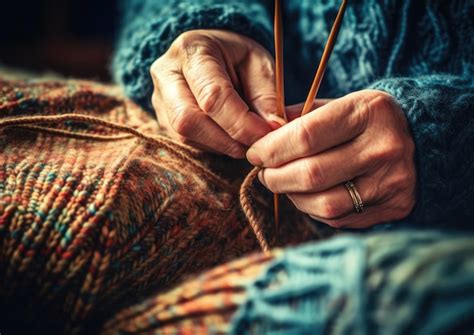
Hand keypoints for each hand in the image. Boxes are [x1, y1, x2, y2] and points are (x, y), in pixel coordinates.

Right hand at [150, 30, 283, 157]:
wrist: (210, 55)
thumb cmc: (236, 58)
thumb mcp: (258, 64)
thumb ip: (266, 95)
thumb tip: (273, 128)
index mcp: (191, 51)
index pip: (212, 96)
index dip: (241, 122)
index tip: (267, 134)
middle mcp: (166, 75)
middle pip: (188, 121)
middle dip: (227, 140)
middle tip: (255, 145)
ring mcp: (158, 100)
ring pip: (185, 137)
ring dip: (221, 146)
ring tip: (245, 139)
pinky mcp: (161, 120)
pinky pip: (185, 143)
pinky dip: (212, 147)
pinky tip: (229, 138)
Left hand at [246, 90, 415, 227]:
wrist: (423, 139)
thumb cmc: (368, 120)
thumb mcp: (340, 104)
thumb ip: (301, 118)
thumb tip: (261, 137)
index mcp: (367, 112)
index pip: (305, 136)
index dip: (271, 149)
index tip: (254, 153)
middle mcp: (383, 149)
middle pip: (311, 174)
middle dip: (275, 177)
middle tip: (264, 173)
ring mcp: (390, 183)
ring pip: (323, 203)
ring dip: (291, 196)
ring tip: (284, 183)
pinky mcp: (392, 208)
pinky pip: (338, 218)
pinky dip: (312, 208)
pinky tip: (307, 195)